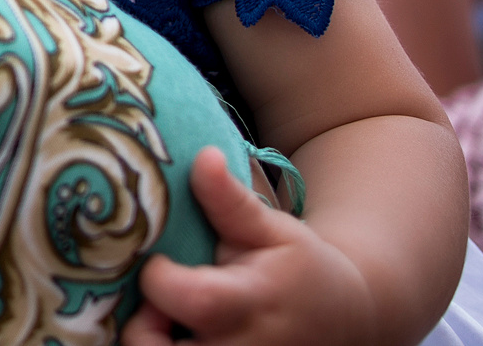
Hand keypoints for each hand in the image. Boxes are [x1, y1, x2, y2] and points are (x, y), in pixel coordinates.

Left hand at [123, 147, 377, 345]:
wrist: (341, 321)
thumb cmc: (296, 269)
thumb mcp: (270, 229)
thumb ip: (229, 200)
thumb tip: (204, 156)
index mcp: (250, 305)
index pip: (193, 299)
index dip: (160, 279)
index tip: (160, 262)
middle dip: (142, 328)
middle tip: (155, 305)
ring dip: (151, 344)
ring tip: (165, 321)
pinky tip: (173, 335)